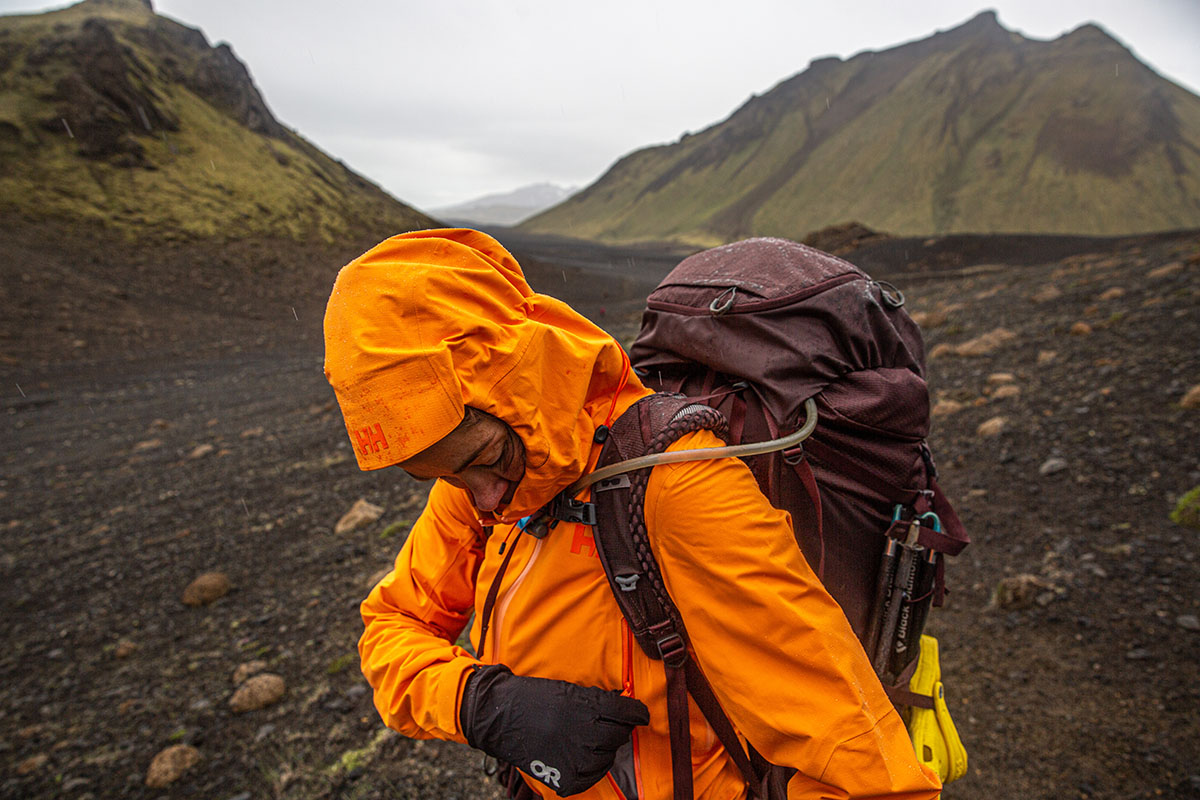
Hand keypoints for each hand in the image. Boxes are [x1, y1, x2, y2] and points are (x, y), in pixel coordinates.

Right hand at [460, 664, 649, 795]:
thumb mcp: (569, 690)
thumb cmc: (533, 697)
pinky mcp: (566, 779)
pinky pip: (593, 776)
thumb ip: (597, 700)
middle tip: (604, 724)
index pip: (629, 714)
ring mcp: (577, 759)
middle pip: (620, 736)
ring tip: (587, 740)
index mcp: (589, 708)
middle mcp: (587, 734)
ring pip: (608, 757)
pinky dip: (591, 767)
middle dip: (616, 729)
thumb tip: (620, 707)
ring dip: (603, 748)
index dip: (637, 713)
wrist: (498, 715)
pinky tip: (580, 756)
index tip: (639, 714)